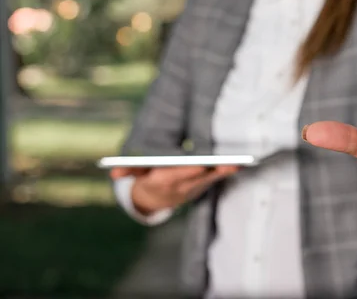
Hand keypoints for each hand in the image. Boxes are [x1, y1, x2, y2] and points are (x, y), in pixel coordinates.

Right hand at [110, 166, 238, 214]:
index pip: (174, 177)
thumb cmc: (146, 178)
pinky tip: (237, 165)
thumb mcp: (135, 174)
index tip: (199, 166)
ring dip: (222, 173)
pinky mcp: (201, 188)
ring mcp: (191, 190)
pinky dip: (224, 174)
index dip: (186, 172)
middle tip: (226, 163)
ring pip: (208, 181)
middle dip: (210, 172)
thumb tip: (113, 171)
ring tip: (237, 163)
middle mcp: (178, 188)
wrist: (155, 200)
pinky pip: (214, 180)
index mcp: (161, 182)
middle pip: (196, 179)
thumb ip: (127, 169)